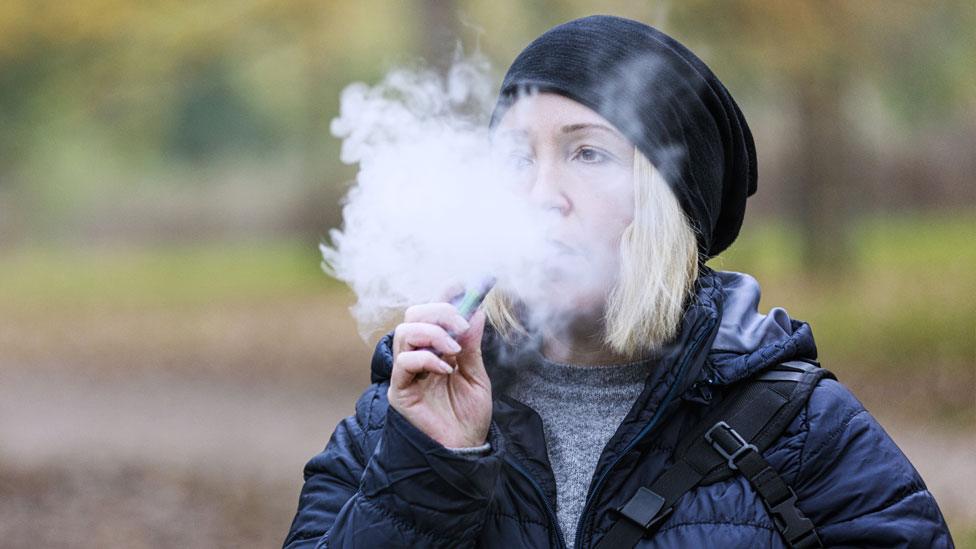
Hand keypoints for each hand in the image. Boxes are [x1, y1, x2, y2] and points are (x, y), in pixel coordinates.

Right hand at [387, 302, 491, 448]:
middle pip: (414, 315)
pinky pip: (404, 362)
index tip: (463, 285)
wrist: (464, 450)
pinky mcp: (400, 390)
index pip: (433, 314)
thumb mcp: (477, 376)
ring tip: (454, 349)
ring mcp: (407, 372)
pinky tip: (445, 370)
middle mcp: (418, 356)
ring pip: (404, 332)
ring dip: (432, 333)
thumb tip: (477, 312)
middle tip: (461, 325)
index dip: (445, 295)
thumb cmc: (468, 417)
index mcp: (437, 349)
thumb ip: (473, 346)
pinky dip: (426, 359)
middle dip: (439, 311)